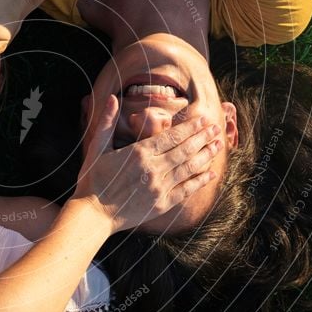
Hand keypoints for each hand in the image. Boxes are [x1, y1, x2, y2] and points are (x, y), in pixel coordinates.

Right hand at [73, 95, 221, 233]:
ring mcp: (159, 188)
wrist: (92, 214)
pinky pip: (186, 191)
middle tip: (216, 128)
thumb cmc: (92, 180)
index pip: (171, 136)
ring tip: (218, 145)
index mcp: (139, 153)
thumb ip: (107, 123)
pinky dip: (200, 181)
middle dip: (203, 137)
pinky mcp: (162, 204)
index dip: (190, 127)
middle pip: (185, 150)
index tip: (203, 119)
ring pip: (189, 168)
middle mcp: (153, 169)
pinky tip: (210, 173)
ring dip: (206, 155)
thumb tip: (112, 98)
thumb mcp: (97, 148)